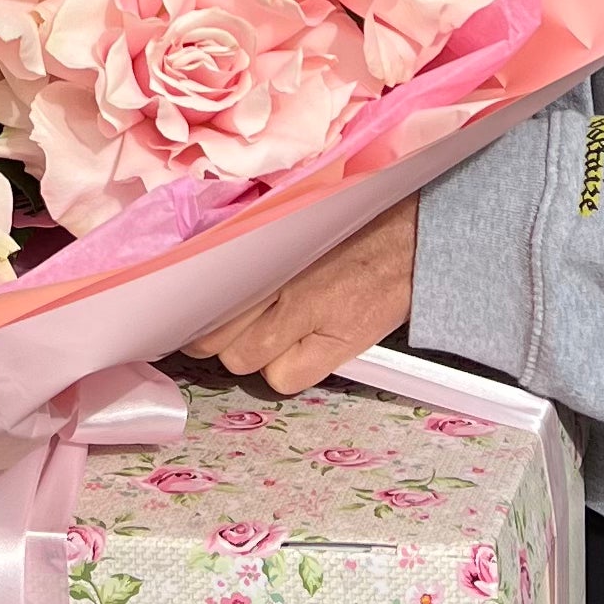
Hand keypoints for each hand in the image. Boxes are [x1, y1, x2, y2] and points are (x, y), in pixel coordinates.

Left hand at [185, 195, 418, 393]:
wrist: (414, 237)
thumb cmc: (351, 228)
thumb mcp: (290, 224)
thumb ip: (249, 247)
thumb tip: (203, 270)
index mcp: (262, 244)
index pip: (202, 291)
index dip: (192, 310)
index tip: (189, 313)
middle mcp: (277, 278)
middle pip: (212, 333)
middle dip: (210, 338)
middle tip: (219, 332)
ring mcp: (307, 313)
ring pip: (242, 360)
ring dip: (247, 355)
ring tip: (265, 338)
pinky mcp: (337, 341)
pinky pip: (284, 379)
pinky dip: (285, 372)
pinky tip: (297, 352)